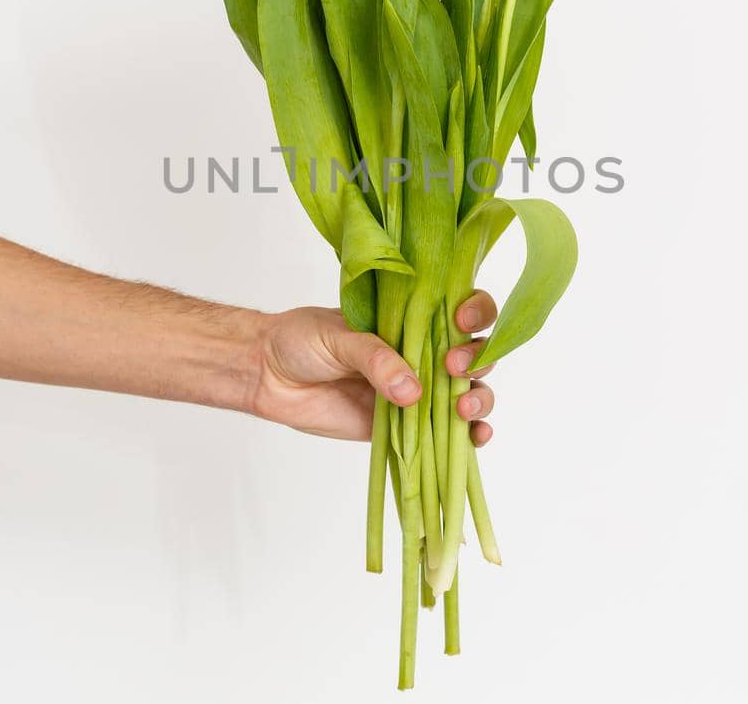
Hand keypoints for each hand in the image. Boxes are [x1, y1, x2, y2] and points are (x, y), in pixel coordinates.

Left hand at [249, 291, 500, 440]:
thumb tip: (412, 390)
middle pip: (475, 352)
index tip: (462, 323)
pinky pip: (445, 433)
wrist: (268, 375)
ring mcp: (417, 388)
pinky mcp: (405, 425)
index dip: (475, 312)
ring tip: (463, 410)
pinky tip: (475, 439)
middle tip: (454, 368)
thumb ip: (374, 359)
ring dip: (479, 400)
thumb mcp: (337, 336)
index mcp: (411, 316)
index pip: (460, 307)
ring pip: (469, 392)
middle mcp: (422, 351)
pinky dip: (469, 437)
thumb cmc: (301, 340)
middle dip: (478, 360)